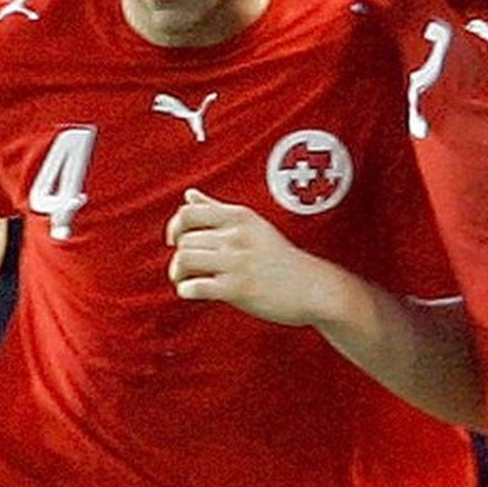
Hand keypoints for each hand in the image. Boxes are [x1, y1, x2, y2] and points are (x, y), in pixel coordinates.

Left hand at [166, 189, 340, 326]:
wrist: (313, 288)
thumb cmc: (282, 258)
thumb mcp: (253, 225)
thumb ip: (217, 209)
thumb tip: (189, 194)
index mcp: (240, 217)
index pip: (189, 213)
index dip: (174, 227)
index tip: (175, 240)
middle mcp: (237, 236)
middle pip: (185, 240)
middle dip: (179, 256)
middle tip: (186, 268)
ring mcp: (237, 262)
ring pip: (184, 260)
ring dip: (178, 274)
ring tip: (185, 280)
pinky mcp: (237, 289)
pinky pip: (195, 287)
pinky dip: (186, 291)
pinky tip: (193, 292)